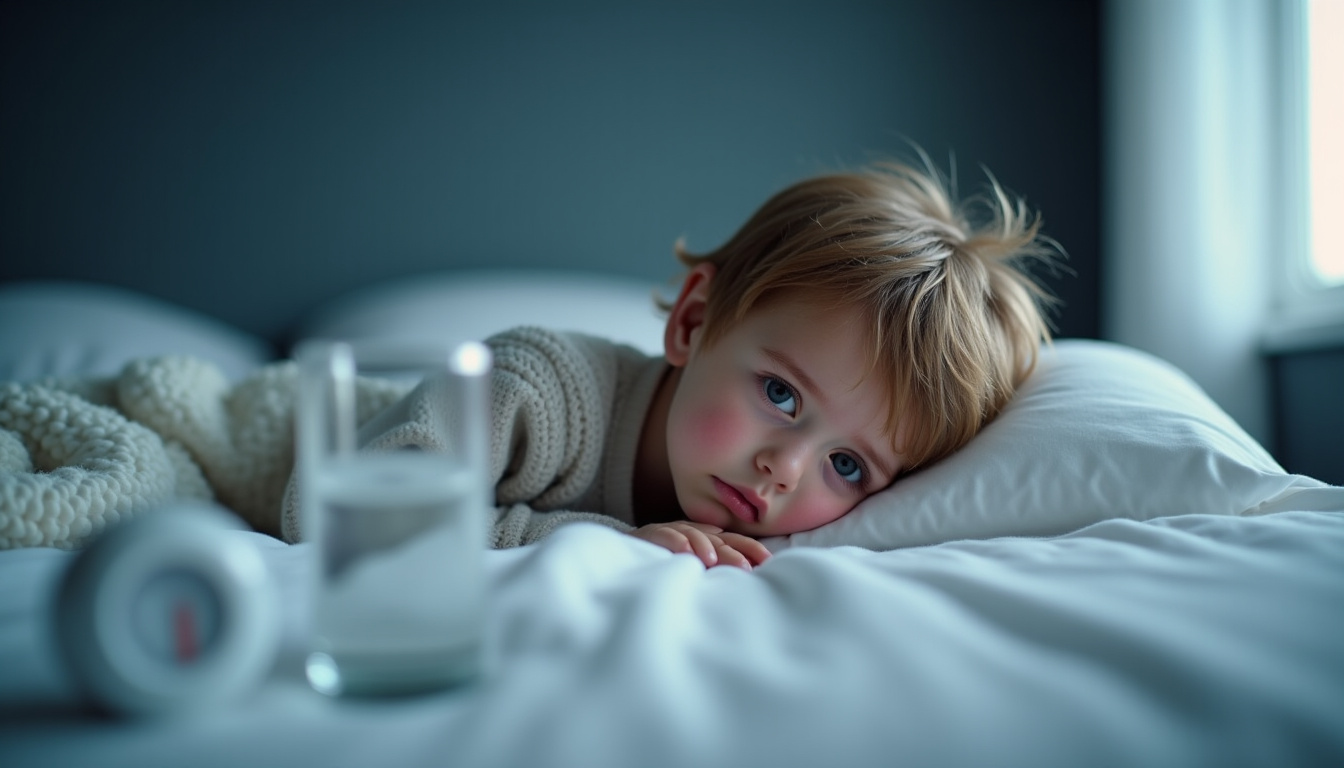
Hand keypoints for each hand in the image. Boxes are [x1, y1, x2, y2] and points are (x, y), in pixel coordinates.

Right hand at [630, 521, 771, 569]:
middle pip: (718, 540)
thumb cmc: (668, 564)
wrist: (628, 554)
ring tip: (713, 560)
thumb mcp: (697, 568)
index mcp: (709, 540)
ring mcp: (673, 531)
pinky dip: (676, 542)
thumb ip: (717, 571)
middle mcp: (694, 533)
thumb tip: (748, 578)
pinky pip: (665, 535)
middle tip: (745, 568)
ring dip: (704, 546)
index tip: (768, 563)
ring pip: (693, 535)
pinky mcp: (651, 534)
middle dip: (733, 552)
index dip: (751, 549)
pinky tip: (684, 552)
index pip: (734, 542)